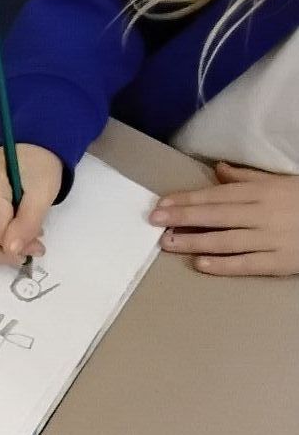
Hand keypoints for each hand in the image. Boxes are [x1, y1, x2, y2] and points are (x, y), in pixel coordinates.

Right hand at [0, 145, 63, 264]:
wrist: (32, 147)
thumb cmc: (39, 167)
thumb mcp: (43, 193)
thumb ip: (28, 223)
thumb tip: (11, 251)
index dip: (16, 245)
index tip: (38, 248)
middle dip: (2, 253)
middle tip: (27, 256)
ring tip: (23, 245)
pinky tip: (12, 235)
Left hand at [150, 163, 298, 277]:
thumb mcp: (281, 181)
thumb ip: (248, 177)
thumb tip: (217, 169)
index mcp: (264, 191)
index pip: (218, 194)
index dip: (187, 199)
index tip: (161, 203)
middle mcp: (264, 213)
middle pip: (216, 215)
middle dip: (183, 217)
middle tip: (154, 221)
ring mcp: (271, 239)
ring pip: (225, 241)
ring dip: (194, 242)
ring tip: (167, 243)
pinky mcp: (279, 263)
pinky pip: (246, 264)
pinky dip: (222, 265)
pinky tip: (199, 264)